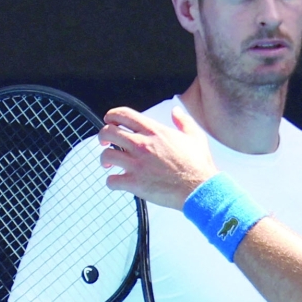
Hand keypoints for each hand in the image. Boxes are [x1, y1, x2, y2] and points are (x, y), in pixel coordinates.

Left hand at [99, 106, 217, 208]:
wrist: (199, 189)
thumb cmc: (198, 165)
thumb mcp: (195, 137)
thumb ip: (183, 121)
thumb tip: (175, 112)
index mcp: (154, 131)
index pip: (123, 115)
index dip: (112, 116)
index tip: (110, 120)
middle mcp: (142, 144)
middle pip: (108, 132)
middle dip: (102, 136)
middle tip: (104, 141)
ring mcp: (137, 164)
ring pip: (106, 155)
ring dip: (104, 158)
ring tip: (108, 163)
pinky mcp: (135, 183)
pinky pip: (111, 180)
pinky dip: (111, 181)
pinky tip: (117, 181)